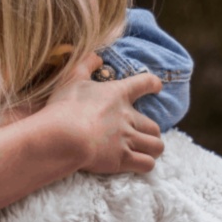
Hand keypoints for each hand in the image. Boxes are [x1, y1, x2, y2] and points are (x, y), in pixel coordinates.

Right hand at [43, 65, 163, 174]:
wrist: (64, 136)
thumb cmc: (65, 107)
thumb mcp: (71, 78)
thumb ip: (86, 64)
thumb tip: (97, 56)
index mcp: (118, 94)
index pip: (144, 83)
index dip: (152, 84)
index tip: (157, 86)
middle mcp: (128, 117)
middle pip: (154, 126)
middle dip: (151, 131)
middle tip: (143, 134)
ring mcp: (127, 139)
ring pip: (156, 146)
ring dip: (152, 149)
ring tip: (146, 151)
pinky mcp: (122, 159)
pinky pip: (147, 164)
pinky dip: (145, 164)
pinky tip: (139, 164)